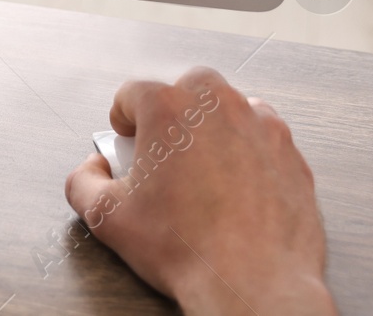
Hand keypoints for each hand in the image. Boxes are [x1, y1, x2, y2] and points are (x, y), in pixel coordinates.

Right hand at [64, 67, 336, 315]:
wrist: (253, 284)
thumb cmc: (186, 249)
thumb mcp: (106, 217)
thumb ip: (82, 181)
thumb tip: (92, 170)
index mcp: (169, 109)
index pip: (132, 93)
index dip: (122, 117)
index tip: (126, 137)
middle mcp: (217, 105)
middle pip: (186, 89)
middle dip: (171, 112)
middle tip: (163, 152)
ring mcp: (260, 126)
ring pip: (228, 107)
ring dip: (211, 127)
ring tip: (200, 169)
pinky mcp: (290, 153)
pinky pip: (262, 137)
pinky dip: (247, 152)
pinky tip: (235, 186)